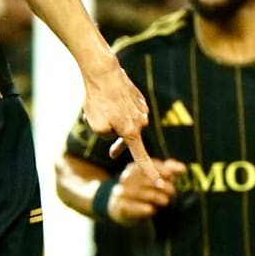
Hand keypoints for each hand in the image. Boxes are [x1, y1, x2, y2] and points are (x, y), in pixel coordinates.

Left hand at [81, 59, 162, 189]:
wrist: (103, 72)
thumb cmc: (98, 101)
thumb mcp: (96, 127)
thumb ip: (106, 136)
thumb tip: (114, 131)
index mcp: (132, 132)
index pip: (141, 157)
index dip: (149, 171)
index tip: (158, 182)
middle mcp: (141, 121)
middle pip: (128, 138)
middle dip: (118, 142)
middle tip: (112, 155)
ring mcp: (141, 108)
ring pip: (125, 122)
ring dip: (113, 120)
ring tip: (97, 108)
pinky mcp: (137, 97)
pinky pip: (126, 109)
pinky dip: (116, 108)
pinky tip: (106, 99)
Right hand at [104, 158, 185, 223]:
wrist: (118, 207)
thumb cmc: (141, 191)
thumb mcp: (153, 178)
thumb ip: (168, 170)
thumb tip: (183, 168)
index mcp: (134, 167)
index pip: (153, 165)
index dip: (166, 172)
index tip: (172, 178)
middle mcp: (126, 178)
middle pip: (153, 181)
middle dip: (167, 188)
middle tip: (172, 194)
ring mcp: (122, 192)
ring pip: (149, 195)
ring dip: (161, 200)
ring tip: (164, 202)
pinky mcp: (120, 206)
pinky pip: (141, 209)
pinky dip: (149, 210)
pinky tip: (151, 210)